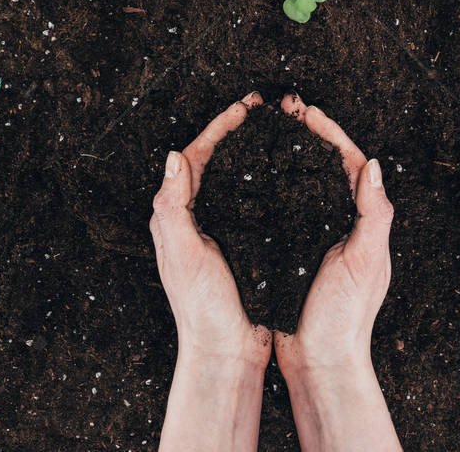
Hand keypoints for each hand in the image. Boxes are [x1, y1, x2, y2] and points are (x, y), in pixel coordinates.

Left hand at [152, 94, 270, 450]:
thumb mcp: (183, 254)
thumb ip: (173, 207)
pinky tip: (286, 175)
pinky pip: (253, 200)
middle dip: (236, 131)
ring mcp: (220, 229)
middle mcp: (195, 217)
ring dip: (251, 152)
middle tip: (263, 109)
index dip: (219, 126)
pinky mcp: (242, 242)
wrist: (226, 352)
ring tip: (275, 131)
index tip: (244, 106)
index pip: (195, 155)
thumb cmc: (201, 308)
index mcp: (176, 214)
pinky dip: (266, 181)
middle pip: (215, 160)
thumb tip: (172, 155)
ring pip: (235, 177)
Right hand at [275, 95, 400, 451]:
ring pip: (300, 180)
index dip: (327, 130)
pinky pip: (282, 204)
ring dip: (287, 152)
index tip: (305, 109)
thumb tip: (374, 165)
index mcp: (362, 218)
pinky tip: (253, 173)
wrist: (319, 361)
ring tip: (267, 128)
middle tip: (281, 108)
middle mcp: (340, 219)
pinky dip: (271, 183)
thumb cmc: (345, 317)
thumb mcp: (365, 262)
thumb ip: (373, 215)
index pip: (348, 160)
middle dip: (305, 132)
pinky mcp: (291, 246)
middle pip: (323, 163)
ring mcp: (315, 231)